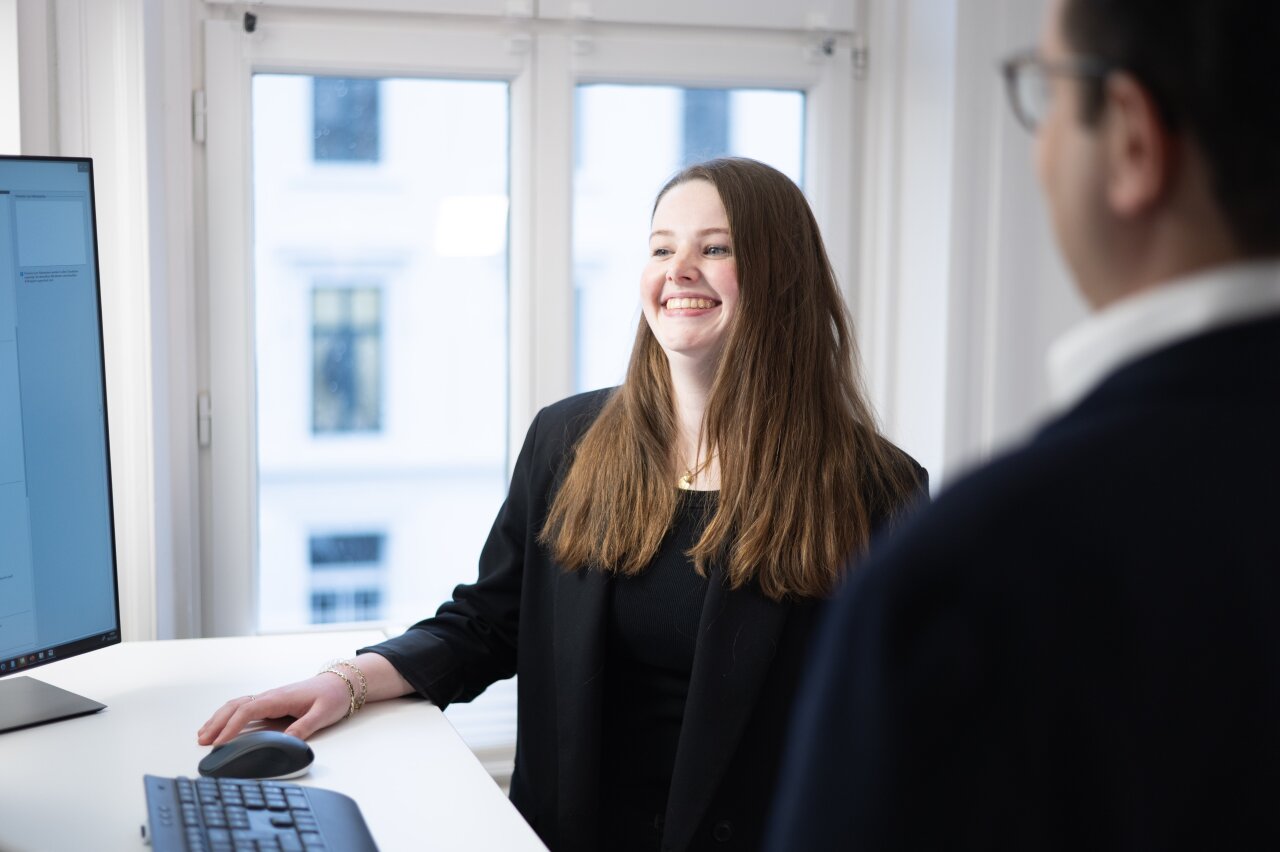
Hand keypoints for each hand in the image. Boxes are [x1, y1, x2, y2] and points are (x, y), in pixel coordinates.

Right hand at [197, 673, 351, 745]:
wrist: (342, 682)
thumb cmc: (333, 696)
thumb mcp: (322, 714)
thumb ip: (304, 728)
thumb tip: (286, 741)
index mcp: (279, 698)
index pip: (248, 710)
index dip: (231, 727)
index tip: (219, 742)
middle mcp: (270, 696)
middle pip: (236, 706)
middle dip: (217, 723)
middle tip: (202, 741)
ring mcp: (270, 699)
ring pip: (237, 706)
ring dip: (219, 719)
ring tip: (203, 735)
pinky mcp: (272, 704)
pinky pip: (245, 708)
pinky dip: (229, 716)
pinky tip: (222, 726)